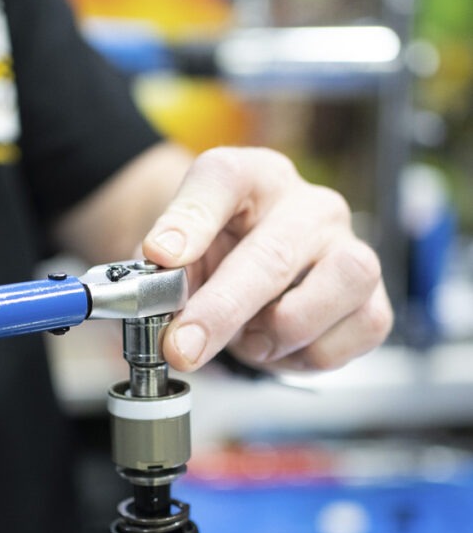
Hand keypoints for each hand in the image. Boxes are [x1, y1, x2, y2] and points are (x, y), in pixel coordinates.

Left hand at [142, 147, 392, 373]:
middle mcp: (308, 206)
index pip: (223, 179)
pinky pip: (362, 329)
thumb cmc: (213, 259)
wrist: (245, 276)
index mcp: (251, 178)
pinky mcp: (372, 297)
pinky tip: (283, 347)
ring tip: (250, 339)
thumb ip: (162, 275)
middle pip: (275, 252)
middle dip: (224, 309)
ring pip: (342, 283)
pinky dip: (314, 353)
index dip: (190, 220)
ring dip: (284, 329)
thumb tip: (159, 305)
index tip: (159, 254)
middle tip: (182, 347)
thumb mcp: (173, 259)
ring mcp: (348, 248)